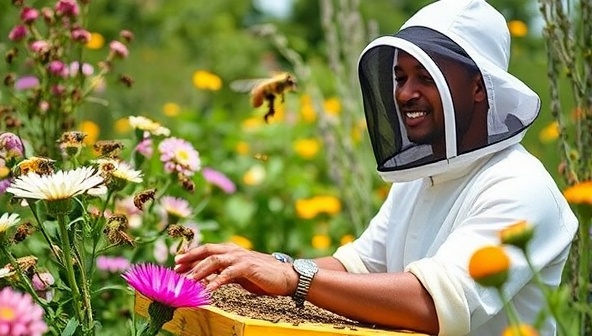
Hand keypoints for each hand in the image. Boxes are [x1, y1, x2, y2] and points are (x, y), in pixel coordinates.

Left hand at [174, 242, 297, 295]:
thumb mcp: (239, 274)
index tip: (177, 263)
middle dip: (190, 258)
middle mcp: (234, 251)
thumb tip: (207, 279)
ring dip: (199, 270)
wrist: (286, 276)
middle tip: (176, 267)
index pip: (206, 250)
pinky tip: (208, 289)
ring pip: (214, 261)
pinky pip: (228, 274)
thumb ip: (224, 273)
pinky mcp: (247, 267)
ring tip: (187, 280)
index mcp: (231, 250)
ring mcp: (240, 258)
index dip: (190, 255)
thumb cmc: (262, 276)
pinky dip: (216, 281)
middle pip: (207, 251)